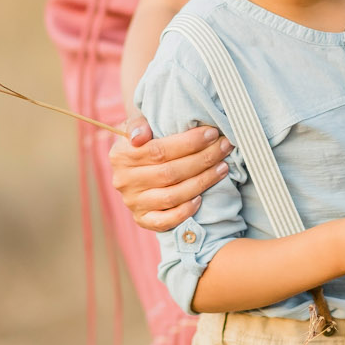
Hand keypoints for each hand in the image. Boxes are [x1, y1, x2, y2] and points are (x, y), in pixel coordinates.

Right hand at [109, 115, 233, 231]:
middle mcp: (124, 181)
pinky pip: (165, 221)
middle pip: (170, 173)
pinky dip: (185, 211)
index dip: (188, 143)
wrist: (132, 165)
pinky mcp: (142, 219)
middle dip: (203, 159)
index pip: (158, 151)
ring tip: (223, 167)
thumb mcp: (137, 124)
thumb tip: (140, 136)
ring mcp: (133, 202)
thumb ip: (137, 124)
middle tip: (224, 148)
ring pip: (172, 196)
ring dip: (202, 182)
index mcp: (121, 155)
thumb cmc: (143, 139)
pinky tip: (201, 198)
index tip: (212, 133)